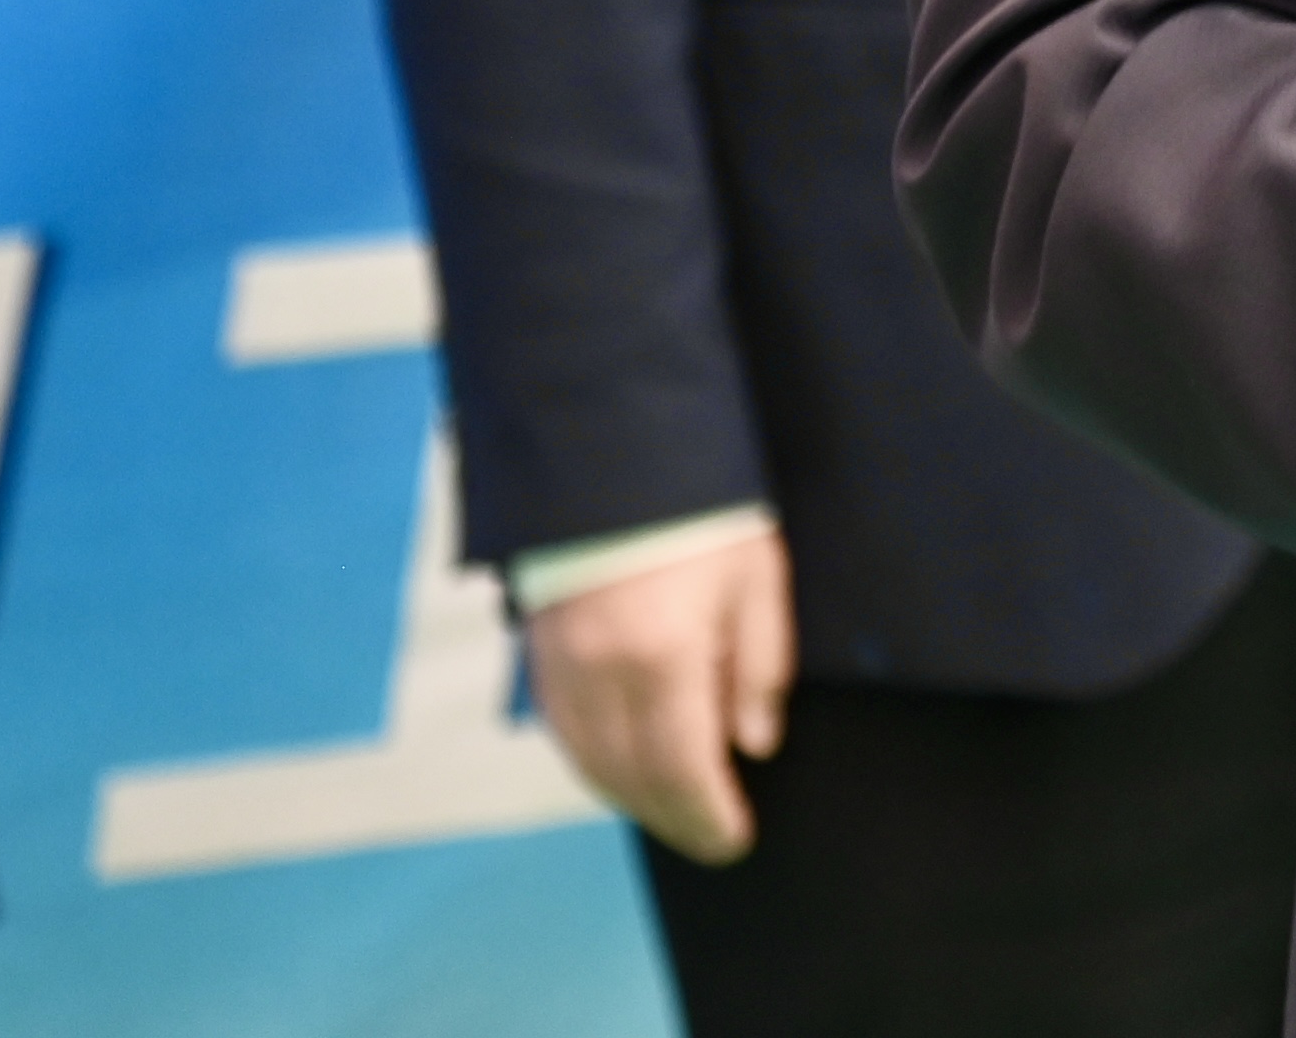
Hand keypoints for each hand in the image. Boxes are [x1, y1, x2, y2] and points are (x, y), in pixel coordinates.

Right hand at [522, 524, 791, 864]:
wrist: (615, 456)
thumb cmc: (700, 515)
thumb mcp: (755, 582)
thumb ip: (758, 669)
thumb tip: (754, 745)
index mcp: (662, 658)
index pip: (683, 771)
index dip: (709, 817)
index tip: (735, 839)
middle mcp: (600, 676)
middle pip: (632, 780)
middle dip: (674, 819)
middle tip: (711, 837)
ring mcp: (559, 668)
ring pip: (590, 765)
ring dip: (633, 799)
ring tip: (676, 811)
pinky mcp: (537, 655)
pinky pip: (564, 735)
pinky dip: (596, 765)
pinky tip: (626, 769)